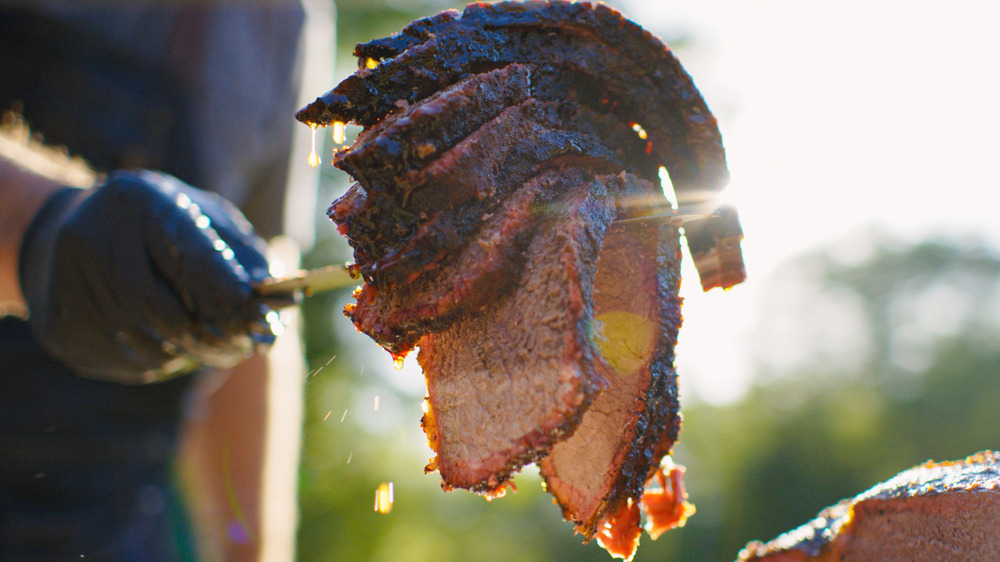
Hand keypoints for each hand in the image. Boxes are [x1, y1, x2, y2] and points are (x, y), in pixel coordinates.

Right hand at [19, 170, 280, 382]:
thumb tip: (284, 300)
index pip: (193, 262)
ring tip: (207, 341)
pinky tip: (165, 341)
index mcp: (142, 204)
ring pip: (152, 347)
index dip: (234, 301)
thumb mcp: (204, 219)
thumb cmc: (160, 226)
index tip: (265, 326)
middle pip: (169, 315)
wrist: (67, 230)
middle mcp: (98, 241)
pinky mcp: (60, 328)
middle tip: (247, 349)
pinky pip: (129, 365)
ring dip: (193, 355)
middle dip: (218, 340)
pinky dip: (162, 362)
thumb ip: (246, 256)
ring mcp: (70, 287)